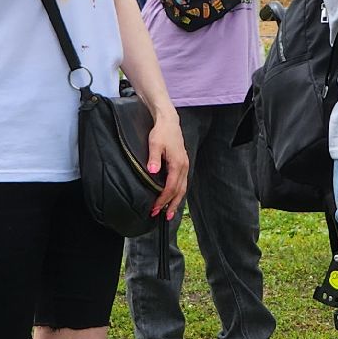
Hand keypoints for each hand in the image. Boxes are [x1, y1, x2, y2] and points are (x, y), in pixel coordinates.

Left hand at [146, 106, 189, 220]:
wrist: (169, 122)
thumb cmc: (161, 132)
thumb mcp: (154, 144)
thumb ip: (153, 158)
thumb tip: (152, 171)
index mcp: (178, 164)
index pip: (170, 187)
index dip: (163, 199)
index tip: (154, 208)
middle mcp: (184, 167)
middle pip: (179, 191)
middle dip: (171, 205)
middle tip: (162, 216)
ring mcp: (185, 166)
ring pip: (183, 188)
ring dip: (176, 201)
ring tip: (169, 213)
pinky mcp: (183, 164)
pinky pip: (183, 183)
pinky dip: (178, 193)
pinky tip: (173, 198)